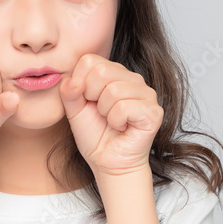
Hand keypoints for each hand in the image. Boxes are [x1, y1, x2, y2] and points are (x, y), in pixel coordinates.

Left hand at [58, 53, 162, 177]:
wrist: (108, 163)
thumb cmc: (94, 135)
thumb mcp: (73, 111)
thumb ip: (69, 92)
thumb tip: (73, 81)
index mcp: (114, 73)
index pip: (89, 61)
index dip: (81, 84)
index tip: (87, 102)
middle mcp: (133, 78)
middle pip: (101, 71)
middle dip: (92, 98)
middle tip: (101, 113)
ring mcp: (146, 93)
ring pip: (114, 90)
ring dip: (105, 112)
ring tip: (111, 121)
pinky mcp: (154, 111)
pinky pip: (124, 107)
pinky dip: (116, 121)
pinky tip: (122, 127)